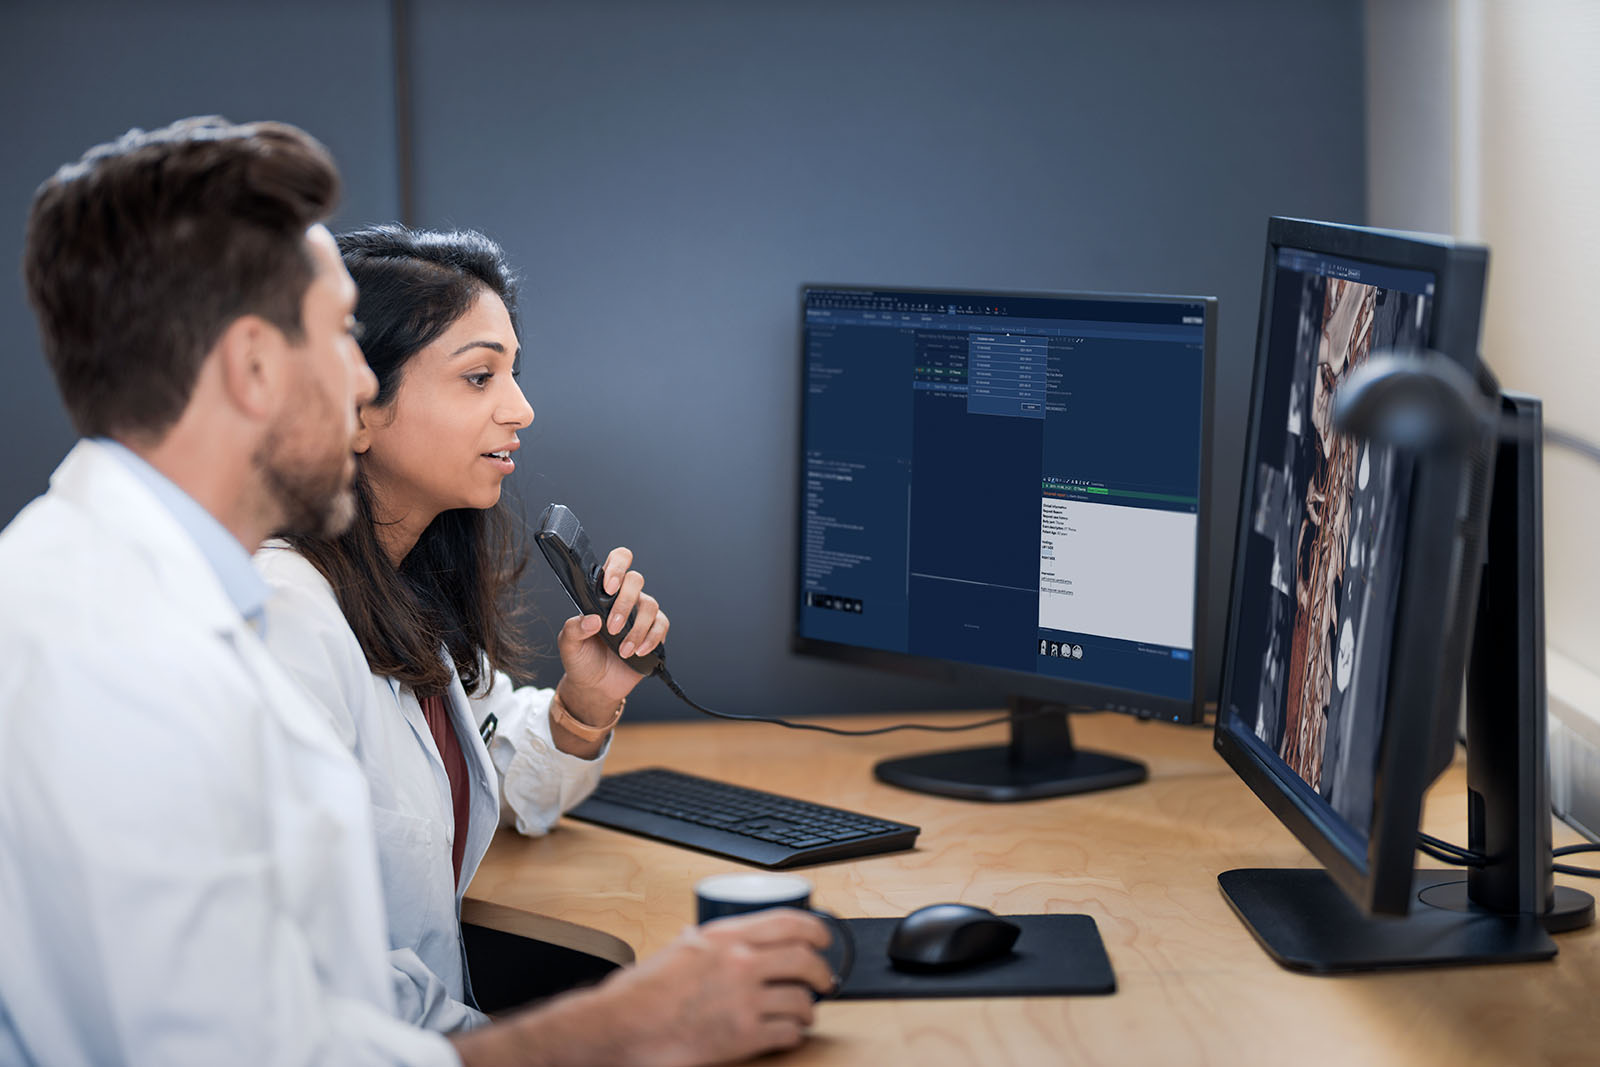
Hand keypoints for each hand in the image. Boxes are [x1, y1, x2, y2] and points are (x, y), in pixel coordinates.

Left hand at [555, 546, 668, 717]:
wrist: (595, 686)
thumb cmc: (581, 658)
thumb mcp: (568, 644)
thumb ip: (574, 628)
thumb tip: (592, 619)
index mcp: (602, 592)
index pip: (616, 562)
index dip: (617, 567)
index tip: (608, 587)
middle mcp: (624, 598)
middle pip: (636, 580)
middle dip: (625, 604)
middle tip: (612, 628)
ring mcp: (640, 614)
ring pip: (650, 605)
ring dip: (637, 629)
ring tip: (623, 650)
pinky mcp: (654, 632)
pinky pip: (661, 625)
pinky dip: (651, 638)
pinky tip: (637, 651)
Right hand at [589, 909, 834, 1066]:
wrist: (624, 1025)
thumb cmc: (643, 990)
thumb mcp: (679, 947)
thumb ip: (704, 939)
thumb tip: (710, 937)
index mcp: (726, 937)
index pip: (789, 922)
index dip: (816, 930)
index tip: (824, 939)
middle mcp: (740, 963)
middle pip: (805, 960)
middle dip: (821, 973)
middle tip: (824, 980)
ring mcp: (744, 1000)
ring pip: (801, 1000)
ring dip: (808, 1009)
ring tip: (805, 1013)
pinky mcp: (743, 1035)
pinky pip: (787, 1033)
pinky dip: (794, 1035)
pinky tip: (788, 1034)